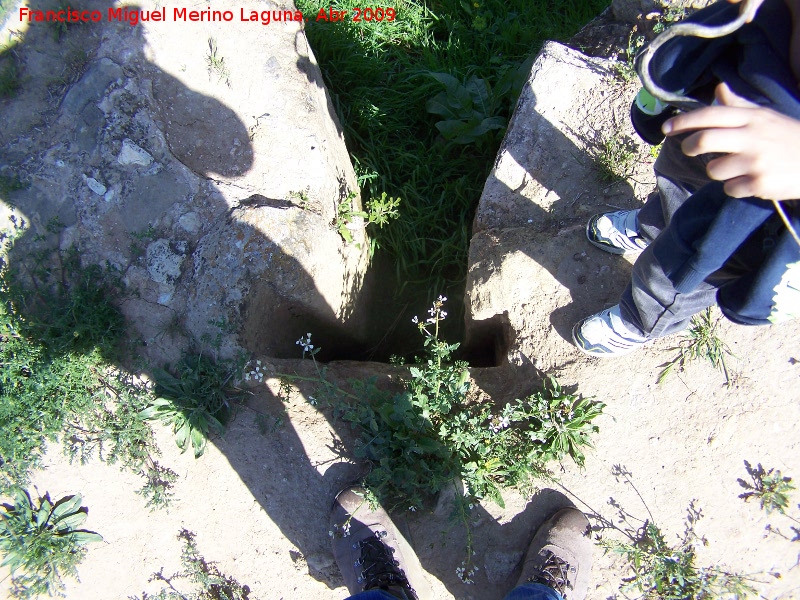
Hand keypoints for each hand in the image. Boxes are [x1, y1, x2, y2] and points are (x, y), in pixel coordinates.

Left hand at [662, 83, 799, 200]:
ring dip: (717, 171)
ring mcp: (755, 161)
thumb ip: (739, 106)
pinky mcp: (759, 184)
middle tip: (689, 149)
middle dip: (689, 146)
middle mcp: (752, 137)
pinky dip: (734, 187)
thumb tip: (718, 90)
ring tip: (734, 168)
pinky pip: (729, 189)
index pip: (710, 115)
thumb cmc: (788, 137)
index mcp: (752, 118)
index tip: (667, 128)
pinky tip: (749, 181)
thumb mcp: (766, 116)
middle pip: (704, 140)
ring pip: (714, 169)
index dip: (684, 121)